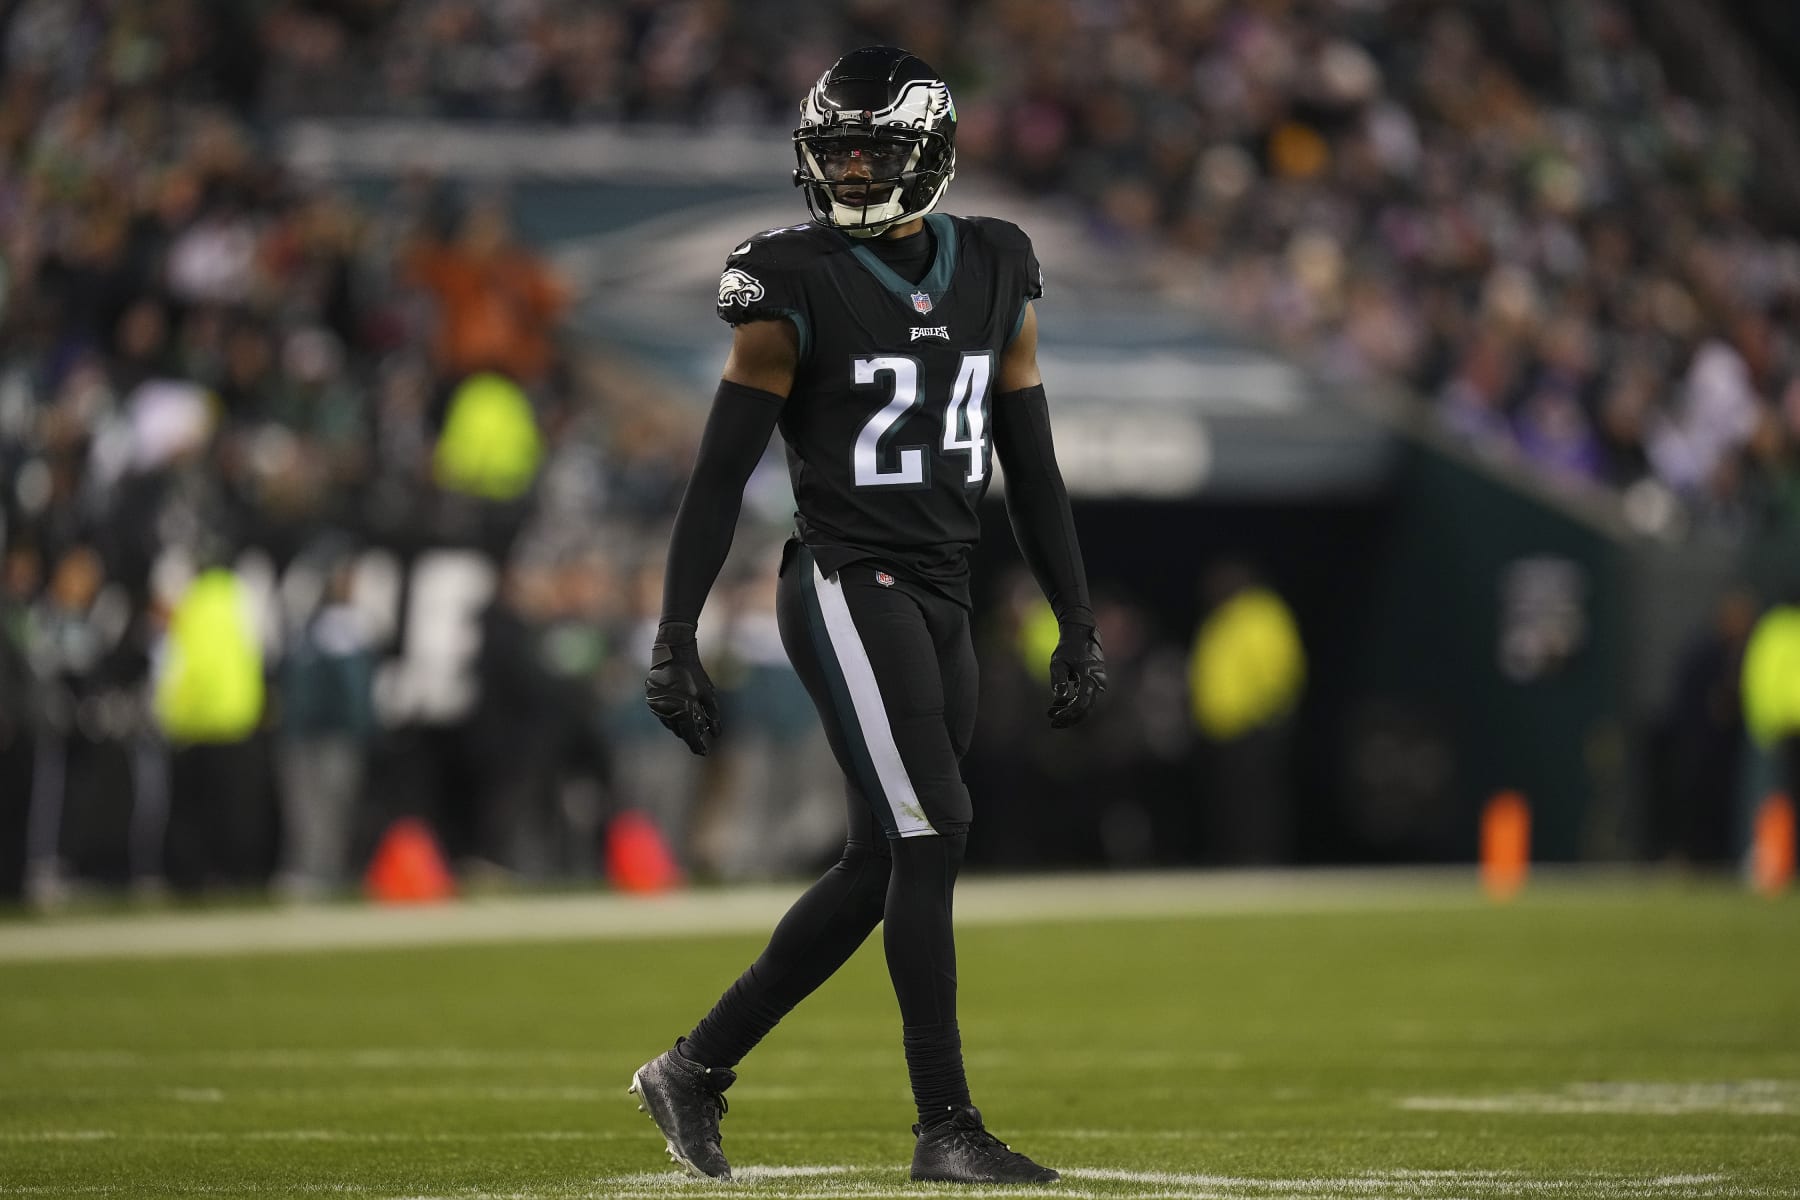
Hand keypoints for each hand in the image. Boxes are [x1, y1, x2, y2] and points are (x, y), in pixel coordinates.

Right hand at [645, 623, 719, 754]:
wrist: (672, 654)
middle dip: (691, 735)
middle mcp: (668, 711)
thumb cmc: (693, 673)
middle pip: (681, 732)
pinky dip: (674, 718)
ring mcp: (658, 707)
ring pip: (672, 725)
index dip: (698, 745)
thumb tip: (716, 733)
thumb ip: (712, 714)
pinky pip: (665, 716)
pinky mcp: (653, 702)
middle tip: (700, 738)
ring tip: (693, 726)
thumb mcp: (707, 693)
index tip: (704, 752)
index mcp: (683, 710)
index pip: (691, 735)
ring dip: (682, 727)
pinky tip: (682, 715)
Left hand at [1047, 624, 1105, 727]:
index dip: (1067, 713)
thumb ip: (1058, 678)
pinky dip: (1073, 703)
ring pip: (1086, 705)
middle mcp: (1098, 682)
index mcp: (1089, 677)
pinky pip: (1085, 698)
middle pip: (1085, 709)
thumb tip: (1060, 697)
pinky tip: (1059, 704)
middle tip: (1052, 721)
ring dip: (1069, 711)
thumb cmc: (1068, 647)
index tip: (1053, 717)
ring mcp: (1098, 683)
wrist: (1080, 634)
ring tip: (1051, 712)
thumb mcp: (1058, 661)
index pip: (1080, 703)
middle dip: (1068, 717)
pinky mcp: (1095, 683)